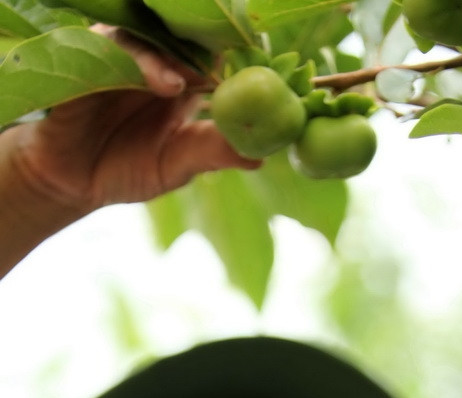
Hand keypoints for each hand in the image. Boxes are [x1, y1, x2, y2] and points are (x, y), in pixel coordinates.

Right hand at [7, 26, 259, 216]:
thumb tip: (260, 158)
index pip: (217, 60)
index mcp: (183, 85)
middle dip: (216, 44)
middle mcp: (155, 64)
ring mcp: (123, 58)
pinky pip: (117, 49)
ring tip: (195, 84)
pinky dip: (143, 63)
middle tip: (246, 57)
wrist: (74, 181)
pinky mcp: (89, 59)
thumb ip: (213, 154)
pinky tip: (165, 84)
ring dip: (179, 57)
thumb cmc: (128, 170)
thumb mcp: (177, 166)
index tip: (274, 71)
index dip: (243, 62)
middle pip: (189, 38)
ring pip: (155, 39)